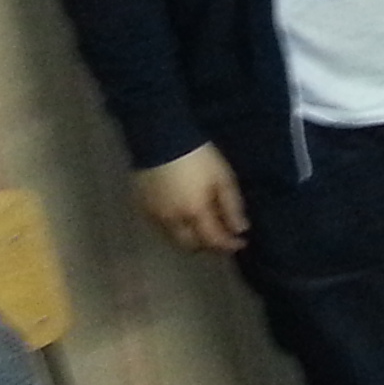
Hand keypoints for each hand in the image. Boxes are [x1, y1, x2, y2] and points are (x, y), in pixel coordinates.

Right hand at [134, 145, 248, 254]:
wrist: (161, 138)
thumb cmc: (199, 157)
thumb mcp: (223, 178)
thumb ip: (232, 206)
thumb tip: (240, 230)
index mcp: (194, 213)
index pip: (213, 240)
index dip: (229, 245)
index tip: (241, 242)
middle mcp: (172, 221)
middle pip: (190, 246)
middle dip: (208, 245)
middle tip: (221, 236)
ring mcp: (154, 215)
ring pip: (173, 238)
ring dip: (190, 238)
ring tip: (203, 227)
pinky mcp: (142, 207)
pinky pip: (160, 226)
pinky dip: (174, 227)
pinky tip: (183, 216)